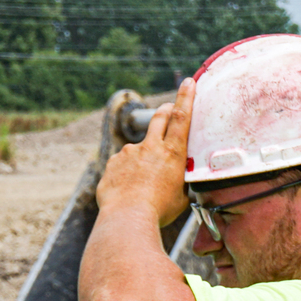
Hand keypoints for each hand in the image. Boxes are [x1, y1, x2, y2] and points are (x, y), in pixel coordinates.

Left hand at [96, 78, 195, 226]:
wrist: (127, 217)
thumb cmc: (159, 211)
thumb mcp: (182, 197)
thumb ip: (182, 181)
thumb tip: (184, 180)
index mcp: (172, 153)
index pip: (181, 117)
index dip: (185, 98)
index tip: (188, 82)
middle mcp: (149, 147)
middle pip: (159, 118)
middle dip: (165, 110)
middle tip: (168, 109)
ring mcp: (128, 153)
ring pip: (138, 149)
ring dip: (143, 159)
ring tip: (143, 185)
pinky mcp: (112, 163)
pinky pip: (121, 165)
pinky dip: (126, 174)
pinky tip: (127, 191)